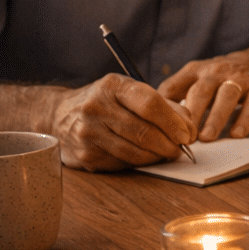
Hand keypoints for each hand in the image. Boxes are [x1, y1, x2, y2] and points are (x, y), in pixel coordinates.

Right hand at [50, 74, 196, 169]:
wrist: (59, 115)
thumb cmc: (107, 102)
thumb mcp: (131, 92)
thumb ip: (165, 106)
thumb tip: (190, 128)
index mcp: (113, 86)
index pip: (150, 104)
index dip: (174, 122)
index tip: (188, 135)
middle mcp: (97, 107)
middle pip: (144, 132)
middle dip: (169, 144)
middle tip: (181, 149)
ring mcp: (88, 132)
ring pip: (135, 152)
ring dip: (157, 157)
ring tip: (167, 153)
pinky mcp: (86, 154)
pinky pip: (123, 163)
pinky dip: (140, 162)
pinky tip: (144, 157)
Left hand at [159, 52, 248, 141]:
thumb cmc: (223, 77)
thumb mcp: (198, 77)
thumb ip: (177, 92)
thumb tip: (150, 117)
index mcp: (196, 70)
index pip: (175, 86)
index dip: (164, 106)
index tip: (157, 126)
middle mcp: (217, 72)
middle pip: (201, 91)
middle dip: (192, 114)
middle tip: (183, 137)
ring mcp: (240, 79)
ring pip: (226, 97)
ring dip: (216, 118)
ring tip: (207, 138)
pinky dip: (245, 119)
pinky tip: (237, 134)